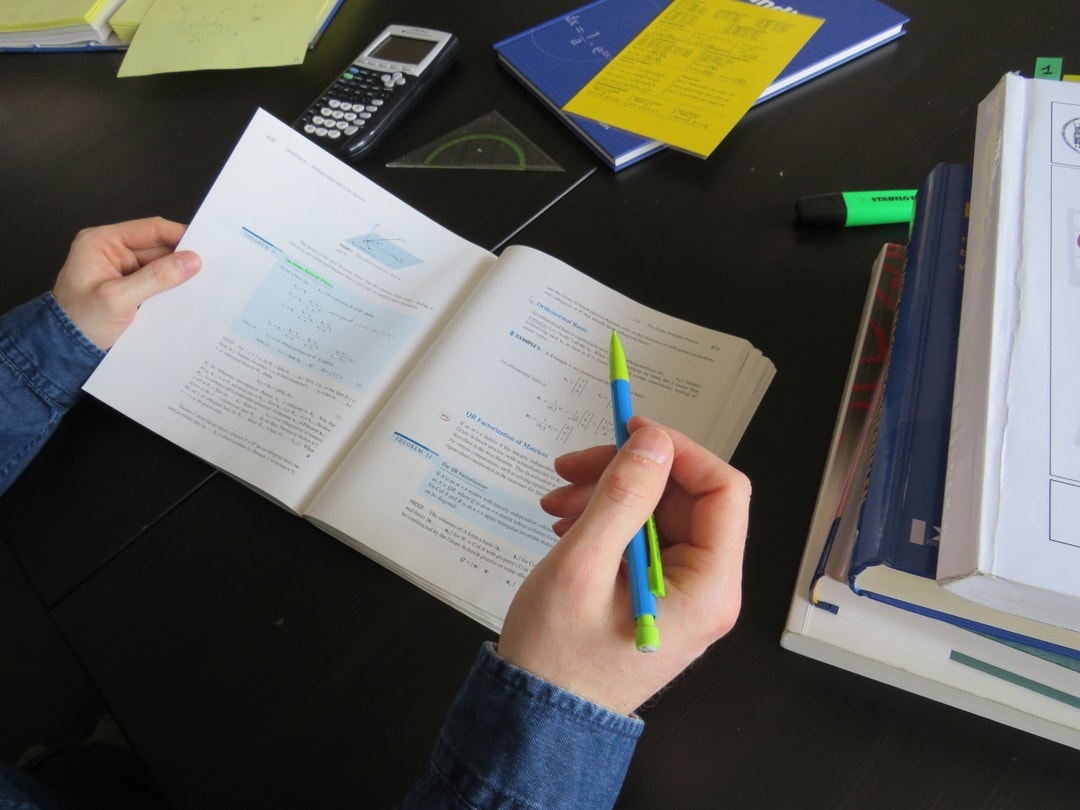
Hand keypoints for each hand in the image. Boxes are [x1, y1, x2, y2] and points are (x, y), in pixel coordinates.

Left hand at [52, 217, 201, 348]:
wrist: (65, 352)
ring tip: (202, 285)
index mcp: (101, 242)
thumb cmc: (80, 322)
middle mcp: (113, 251)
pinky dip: (172, 289)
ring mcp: (123, 270)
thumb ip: (156, 278)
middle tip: (211, 269)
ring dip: (178, 276)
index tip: (206, 246)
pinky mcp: (131, 288)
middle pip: (159, 247)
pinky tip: (187, 296)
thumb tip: (191, 261)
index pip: (149, 229)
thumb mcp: (118, 298)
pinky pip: (158, 282)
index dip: (179, 235)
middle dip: (182, 259)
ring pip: (161, 266)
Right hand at [497, 416, 749, 715]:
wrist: (537, 719)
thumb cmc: (557, 658)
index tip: (629, 432)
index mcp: (709, 588)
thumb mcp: (582, 566)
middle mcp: (707, 589)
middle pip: (685, 498)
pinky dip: (605, 520)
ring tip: (556, 502)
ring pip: (658, 513)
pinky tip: (566, 525)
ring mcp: (682, 593)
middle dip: (628, 473)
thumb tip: (653, 441)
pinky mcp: (655, 594)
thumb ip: (623, 497)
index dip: (679, 451)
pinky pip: (641, 538)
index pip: (724, 491)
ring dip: (608, 495)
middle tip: (570, 469)